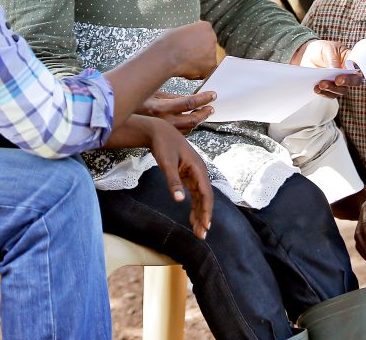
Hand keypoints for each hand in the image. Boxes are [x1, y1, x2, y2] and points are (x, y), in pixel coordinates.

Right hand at [141, 91, 214, 132]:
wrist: (119, 119)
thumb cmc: (134, 103)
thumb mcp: (151, 94)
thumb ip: (170, 96)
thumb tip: (188, 98)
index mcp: (160, 107)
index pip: (188, 102)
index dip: (203, 99)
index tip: (212, 94)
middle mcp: (163, 121)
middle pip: (192, 119)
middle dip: (205, 113)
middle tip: (212, 106)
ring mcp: (163, 129)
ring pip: (188, 128)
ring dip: (199, 120)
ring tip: (206, 112)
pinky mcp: (163, 134)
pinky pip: (181, 132)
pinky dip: (190, 126)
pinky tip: (193, 120)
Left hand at [145, 118, 213, 238]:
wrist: (159, 131)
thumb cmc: (163, 145)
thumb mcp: (167, 163)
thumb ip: (173, 182)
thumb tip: (180, 200)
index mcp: (198, 169)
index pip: (206, 194)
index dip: (207, 211)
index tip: (206, 226)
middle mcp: (200, 172)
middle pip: (205, 198)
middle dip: (204, 217)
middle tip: (201, 235)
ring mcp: (194, 174)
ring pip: (200, 198)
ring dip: (200, 214)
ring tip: (198, 231)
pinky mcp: (188, 176)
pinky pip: (194, 194)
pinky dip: (194, 207)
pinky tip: (192, 218)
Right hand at [155, 21, 216, 80]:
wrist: (166, 56)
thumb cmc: (168, 43)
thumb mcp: (179, 30)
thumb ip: (189, 34)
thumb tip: (189, 39)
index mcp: (205, 26)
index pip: (205, 34)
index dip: (196, 41)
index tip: (189, 45)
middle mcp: (212, 37)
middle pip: (208, 46)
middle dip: (200, 51)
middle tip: (188, 55)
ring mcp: (213, 52)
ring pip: (208, 58)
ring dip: (199, 61)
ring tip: (186, 62)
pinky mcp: (211, 65)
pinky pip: (206, 70)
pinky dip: (198, 71)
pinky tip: (188, 68)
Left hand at [292, 39, 358, 98]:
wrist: (309, 53)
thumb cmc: (323, 49)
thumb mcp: (328, 49)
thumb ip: (333, 59)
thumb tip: (335, 70)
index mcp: (351, 63)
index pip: (356, 73)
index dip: (351, 78)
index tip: (339, 78)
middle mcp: (347, 74)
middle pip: (350, 84)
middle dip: (341, 85)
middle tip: (331, 82)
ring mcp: (338, 82)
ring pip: (340, 91)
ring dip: (331, 89)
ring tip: (321, 85)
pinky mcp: (328, 87)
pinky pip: (329, 94)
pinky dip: (323, 93)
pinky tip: (316, 88)